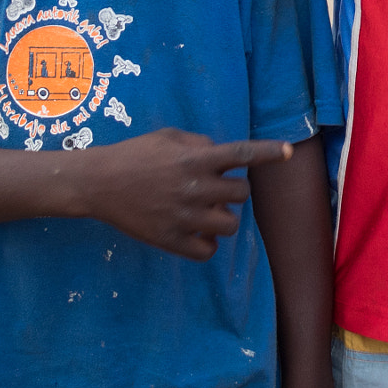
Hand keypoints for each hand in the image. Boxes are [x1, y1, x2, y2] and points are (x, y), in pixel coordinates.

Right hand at [79, 128, 293, 259]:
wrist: (98, 183)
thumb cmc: (135, 154)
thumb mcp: (168, 136)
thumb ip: (200, 143)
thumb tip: (223, 156)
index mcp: (194, 159)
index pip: (242, 154)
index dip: (268, 153)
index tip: (289, 152)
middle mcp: (194, 188)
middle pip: (241, 193)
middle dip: (234, 190)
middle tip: (215, 189)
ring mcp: (184, 217)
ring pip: (231, 225)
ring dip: (225, 217)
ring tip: (207, 211)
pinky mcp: (171, 241)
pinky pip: (208, 250)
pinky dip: (207, 243)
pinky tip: (195, 232)